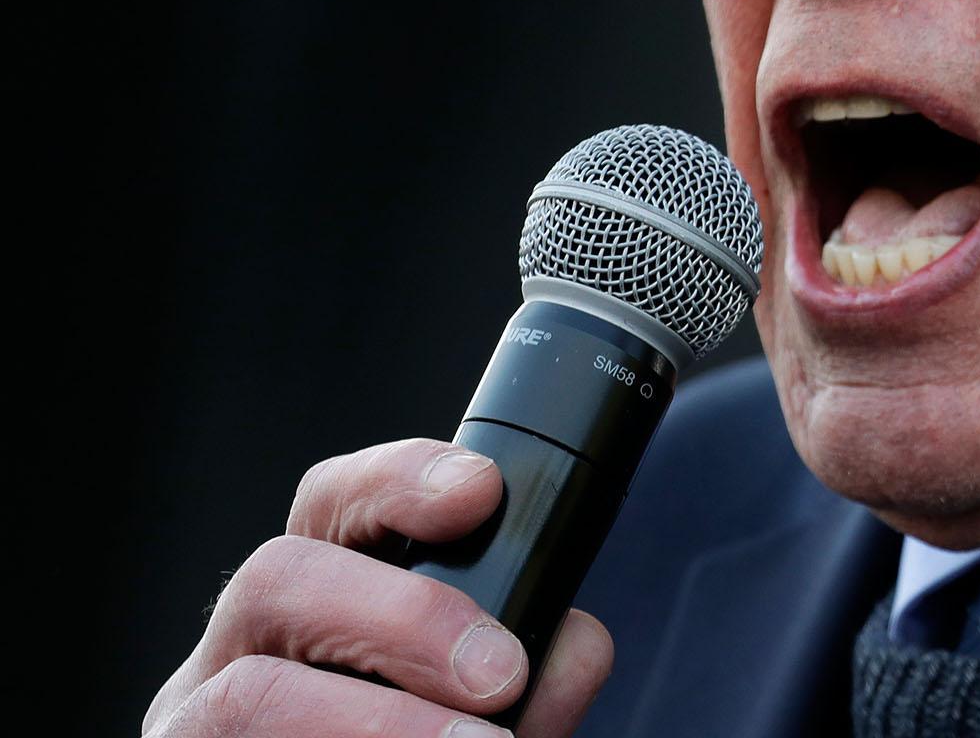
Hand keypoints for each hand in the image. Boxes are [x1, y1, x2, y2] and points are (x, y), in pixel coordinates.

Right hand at [143, 437, 612, 735]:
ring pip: (251, 693)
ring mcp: (193, 726)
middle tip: (501, 677)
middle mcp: (237, 653)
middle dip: (403, 615)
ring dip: (375, 721)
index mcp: (314, 605)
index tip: (480, 491)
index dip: (400, 478)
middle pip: (279, 576)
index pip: (334, 502)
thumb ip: (531, 677)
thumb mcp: (483, 712)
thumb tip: (573, 647)